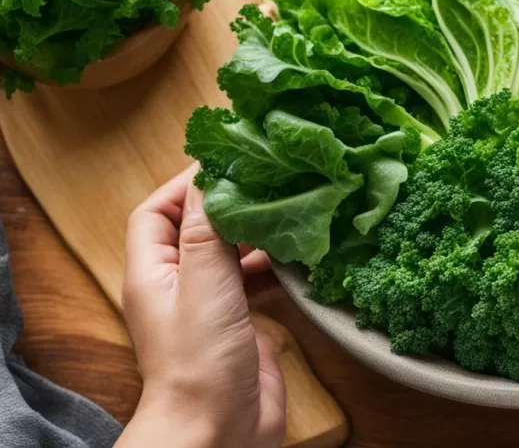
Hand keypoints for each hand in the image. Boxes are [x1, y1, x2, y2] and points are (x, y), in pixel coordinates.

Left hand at [117, 165, 285, 447]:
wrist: (219, 430)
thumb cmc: (199, 362)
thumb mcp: (203, 282)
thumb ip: (208, 228)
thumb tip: (212, 174)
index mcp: (153, 271)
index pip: (157, 211)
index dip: (187, 184)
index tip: (227, 162)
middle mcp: (179, 285)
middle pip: (199, 228)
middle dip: (231, 203)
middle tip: (268, 180)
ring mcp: (211, 306)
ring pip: (232, 253)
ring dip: (258, 234)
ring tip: (290, 212)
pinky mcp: (242, 324)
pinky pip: (256, 281)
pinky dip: (275, 265)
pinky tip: (299, 256)